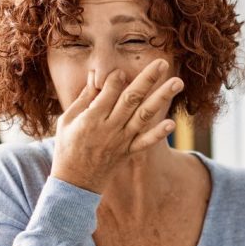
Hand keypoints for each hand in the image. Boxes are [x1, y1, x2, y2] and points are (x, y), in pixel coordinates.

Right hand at [51, 60, 183, 193]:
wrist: (75, 183)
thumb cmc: (68, 146)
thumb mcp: (67, 120)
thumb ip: (84, 99)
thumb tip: (97, 76)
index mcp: (91, 119)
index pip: (109, 93)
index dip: (117, 79)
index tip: (121, 71)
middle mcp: (109, 128)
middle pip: (131, 99)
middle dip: (148, 79)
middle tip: (163, 63)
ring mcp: (121, 141)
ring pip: (144, 116)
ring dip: (161, 98)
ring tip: (177, 82)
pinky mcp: (128, 152)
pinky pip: (146, 142)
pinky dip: (158, 134)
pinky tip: (172, 123)